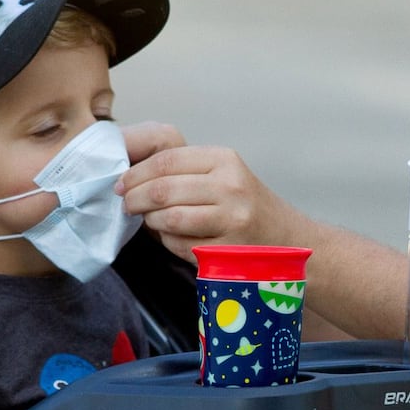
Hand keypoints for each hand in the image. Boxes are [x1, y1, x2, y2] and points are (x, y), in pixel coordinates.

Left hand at [118, 142, 297, 258]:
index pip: (165, 161)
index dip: (135, 173)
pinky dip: (169, 242)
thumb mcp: (223, 175)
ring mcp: (231, 219)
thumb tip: (131, 177)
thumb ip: (183, 171)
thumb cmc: (247, 207)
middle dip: (135, 199)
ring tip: (151, 221)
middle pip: (162, 189)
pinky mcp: (228, 249)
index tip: (121, 184)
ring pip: (168, 218)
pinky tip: (175, 239)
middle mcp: (230, 186)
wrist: (288, 240)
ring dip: (152, 222)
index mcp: (224, 160)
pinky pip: (180, 245)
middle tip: (127, 205)